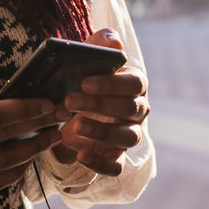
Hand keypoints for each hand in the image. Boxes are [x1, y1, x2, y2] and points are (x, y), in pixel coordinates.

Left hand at [49, 28, 149, 176]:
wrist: (74, 104)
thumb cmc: (86, 75)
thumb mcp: (89, 56)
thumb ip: (101, 43)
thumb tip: (116, 43)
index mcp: (135, 83)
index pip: (135, 83)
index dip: (112, 84)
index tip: (85, 82)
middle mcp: (138, 110)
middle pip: (130, 109)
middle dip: (100, 105)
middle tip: (70, 99)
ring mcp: (129, 133)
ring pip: (128, 137)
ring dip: (103, 132)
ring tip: (75, 126)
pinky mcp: (116, 155)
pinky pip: (117, 165)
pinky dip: (101, 163)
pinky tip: (81, 155)